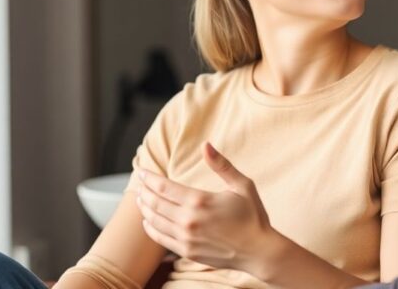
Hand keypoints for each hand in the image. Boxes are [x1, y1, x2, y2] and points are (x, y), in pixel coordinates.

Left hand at [136, 142, 279, 274]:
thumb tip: (206, 145)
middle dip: (143, 191)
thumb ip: (222, 165)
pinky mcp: (187, 251)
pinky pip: (161, 239)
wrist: (259, 250)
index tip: (142, 171)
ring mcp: (186, 238)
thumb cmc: (253, 216)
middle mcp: (189, 220)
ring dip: (144, 208)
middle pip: (155, 203)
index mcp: (200, 200)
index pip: (164, 187)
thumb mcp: (242, 185)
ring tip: (140, 199)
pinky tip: (148, 221)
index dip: (150, 178)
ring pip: (155, 221)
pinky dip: (150, 228)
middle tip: (139, 183)